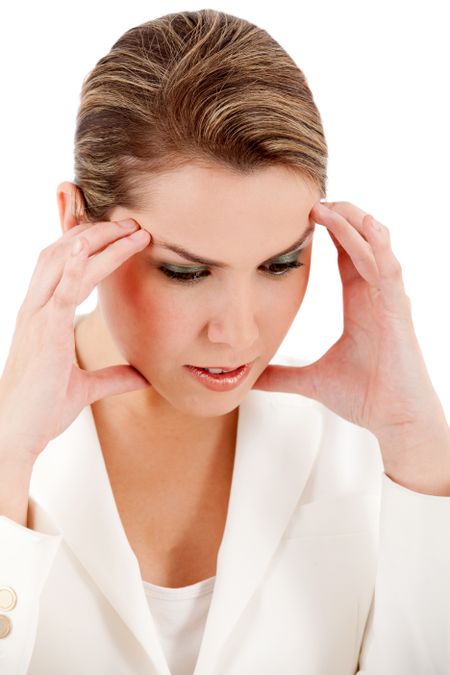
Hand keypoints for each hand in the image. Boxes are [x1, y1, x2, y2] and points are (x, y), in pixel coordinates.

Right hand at [0, 218, 151, 461]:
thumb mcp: (85, 388)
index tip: (118, 233)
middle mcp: (36, 309)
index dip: (86, 244)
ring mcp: (38, 318)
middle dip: (96, 232)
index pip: (62, 266)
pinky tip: (88, 245)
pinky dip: (75, 265)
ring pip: (64, 262)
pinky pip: (60, 291)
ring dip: (98, 241)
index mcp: (42, 317)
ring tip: (130, 228)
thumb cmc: (41, 411)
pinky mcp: (45, 332)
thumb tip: (143, 376)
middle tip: (131, 222)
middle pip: (62, 253)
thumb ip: (114, 377)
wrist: (15, 435)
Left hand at [252, 201, 447, 447]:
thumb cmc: (365, 397)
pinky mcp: (397, 311)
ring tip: (328, 204)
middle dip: (341, 217)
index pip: (346, 256)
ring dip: (353, 224)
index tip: (304, 214)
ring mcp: (388, 300)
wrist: (394, 421)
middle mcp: (375, 296)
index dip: (331, 231)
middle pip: (361, 242)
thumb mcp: (312, 380)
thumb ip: (283, 375)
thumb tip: (253, 379)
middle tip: (312, 199)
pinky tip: (360, 227)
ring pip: (375, 247)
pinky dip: (374, 246)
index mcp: (359, 304)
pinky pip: (387, 269)